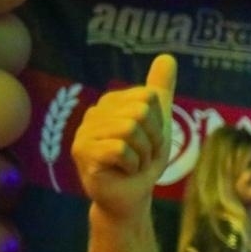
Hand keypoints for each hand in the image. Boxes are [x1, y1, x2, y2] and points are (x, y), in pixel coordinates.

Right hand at [71, 54, 177, 219]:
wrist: (132, 195)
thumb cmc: (143, 159)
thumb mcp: (158, 121)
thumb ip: (160, 88)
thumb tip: (167, 56)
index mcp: (111, 102)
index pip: (148, 98)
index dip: (158, 124)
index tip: (150, 140)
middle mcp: (94, 113)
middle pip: (139, 113)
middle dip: (152, 140)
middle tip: (142, 154)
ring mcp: (84, 132)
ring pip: (130, 130)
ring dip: (143, 153)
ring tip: (134, 163)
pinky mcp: (83, 152)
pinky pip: (121, 149)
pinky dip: (133, 164)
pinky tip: (124, 171)